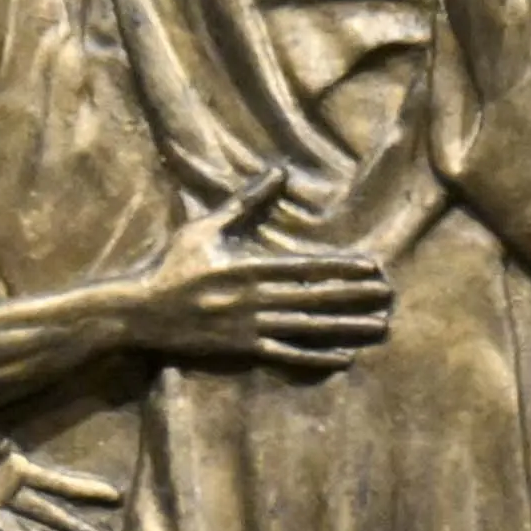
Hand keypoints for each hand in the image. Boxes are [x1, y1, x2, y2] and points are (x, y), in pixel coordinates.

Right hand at [128, 224, 397, 373]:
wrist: (141, 311)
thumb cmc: (174, 265)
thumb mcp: (206, 228)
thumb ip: (245, 203)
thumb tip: (279, 172)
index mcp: (248, 266)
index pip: (305, 267)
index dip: (341, 267)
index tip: (372, 267)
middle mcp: (254, 298)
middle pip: (314, 297)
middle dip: (354, 295)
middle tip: (390, 295)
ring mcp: (249, 326)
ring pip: (307, 327)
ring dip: (345, 327)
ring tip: (379, 326)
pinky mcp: (242, 349)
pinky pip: (285, 355)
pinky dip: (316, 358)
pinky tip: (344, 358)